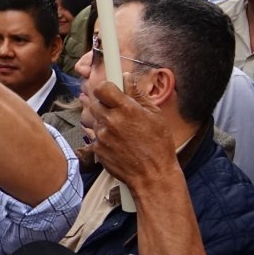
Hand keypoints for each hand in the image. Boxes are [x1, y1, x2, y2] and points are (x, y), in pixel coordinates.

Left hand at [88, 74, 177, 191]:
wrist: (152, 176)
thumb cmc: (158, 147)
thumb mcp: (155, 116)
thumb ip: (138, 95)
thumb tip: (127, 78)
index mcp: (127, 110)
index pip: (103, 87)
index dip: (106, 87)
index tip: (110, 89)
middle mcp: (111, 121)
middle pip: (96, 102)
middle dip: (105, 105)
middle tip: (119, 112)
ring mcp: (102, 135)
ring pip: (94, 118)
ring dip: (104, 120)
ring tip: (122, 130)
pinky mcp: (96, 148)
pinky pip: (94, 135)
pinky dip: (103, 135)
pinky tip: (118, 141)